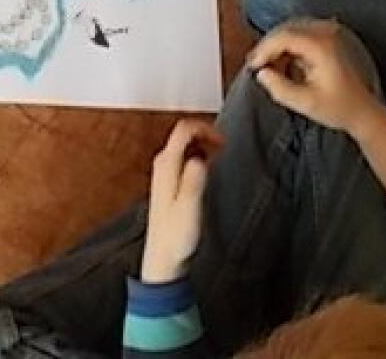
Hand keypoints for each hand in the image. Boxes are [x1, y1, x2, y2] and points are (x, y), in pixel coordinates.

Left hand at [140, 119, 222, 282]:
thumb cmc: (176, 236)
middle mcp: (162, 165)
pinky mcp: (168, 182)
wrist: (164, 258)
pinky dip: (198, 155)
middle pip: (183, 133)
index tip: (222, 138)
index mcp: (166, 166)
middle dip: (205, 133)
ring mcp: (163, 173)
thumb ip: (194, 180)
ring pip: (184, 145)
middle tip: (223, 144)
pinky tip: (208, 168)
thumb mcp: (189, 207)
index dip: (203, 127)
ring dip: (203, 144)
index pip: (182, 130)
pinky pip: (184, 157)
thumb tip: (201, 158)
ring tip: (220, 153)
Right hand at [248, 20, 383, 138]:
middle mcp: (326, 32)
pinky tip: (283, 64)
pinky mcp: (328, 38)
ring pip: (291, 30)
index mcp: (321, 46)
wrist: (363, 111)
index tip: (252, 66)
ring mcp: (329, 32)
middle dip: (267, 47)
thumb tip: (261, 73)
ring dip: (277, 46)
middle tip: (255, 66)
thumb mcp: (305, 103)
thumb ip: (279, 88)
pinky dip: (288, 47)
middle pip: (285, 29)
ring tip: (269, 68)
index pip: (283, 36)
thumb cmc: (338, 108)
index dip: (263, 49)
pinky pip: (300, 34)